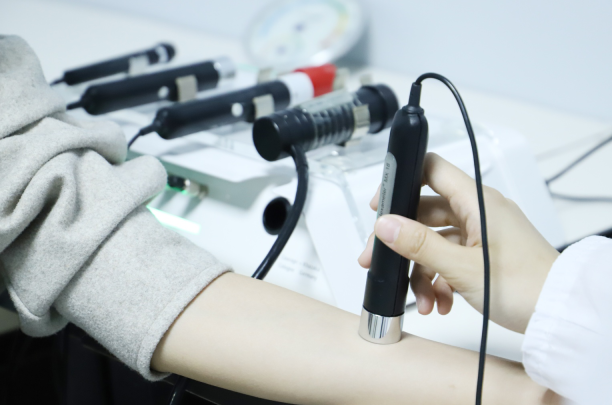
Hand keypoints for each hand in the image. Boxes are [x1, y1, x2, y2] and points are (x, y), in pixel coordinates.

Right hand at [358, 153, 558, 332]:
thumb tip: (385, 225)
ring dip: (422, 271)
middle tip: (379, 257)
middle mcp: (479, 212)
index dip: (402, 181)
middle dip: (402, 240)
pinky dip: (440, 280)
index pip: (432, 170)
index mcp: (478, 201)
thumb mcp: (462, 267)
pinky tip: (439, 302)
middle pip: (426, 213)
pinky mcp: (484, 254)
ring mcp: (482, 234)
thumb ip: (420, 244)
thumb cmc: (526, 286)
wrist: (560, 314)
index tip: (380, 203)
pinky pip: (450, 259)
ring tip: (421, 298)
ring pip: (436, 242)